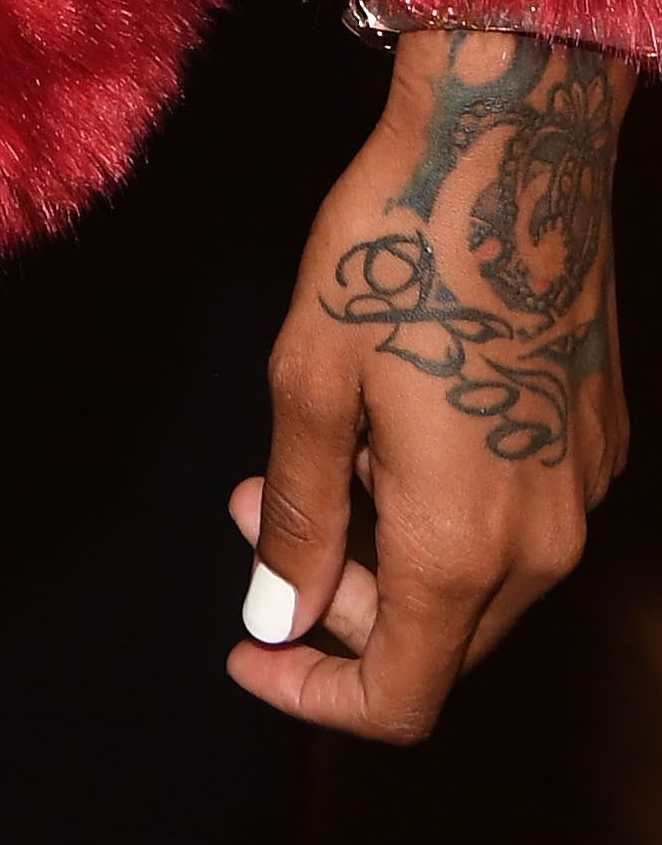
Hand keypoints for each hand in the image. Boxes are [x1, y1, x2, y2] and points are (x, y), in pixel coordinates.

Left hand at [229, 22, 632, 738]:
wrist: (509, 148)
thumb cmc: (395, 251)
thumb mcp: (309, 381)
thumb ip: (297, 516)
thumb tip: (278, 616)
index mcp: (464, 543)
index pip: (402, 696)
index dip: (315, 694)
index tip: (249, 652)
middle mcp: (543, 540)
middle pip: (439, 642)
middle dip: (340, 601)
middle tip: (251, 504)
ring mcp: (579, 491)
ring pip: (477, 580)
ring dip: (388, 546)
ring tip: (323, 442)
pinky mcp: (595, 441)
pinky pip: (514, 518)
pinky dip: (443, 502)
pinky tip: (400, 413)